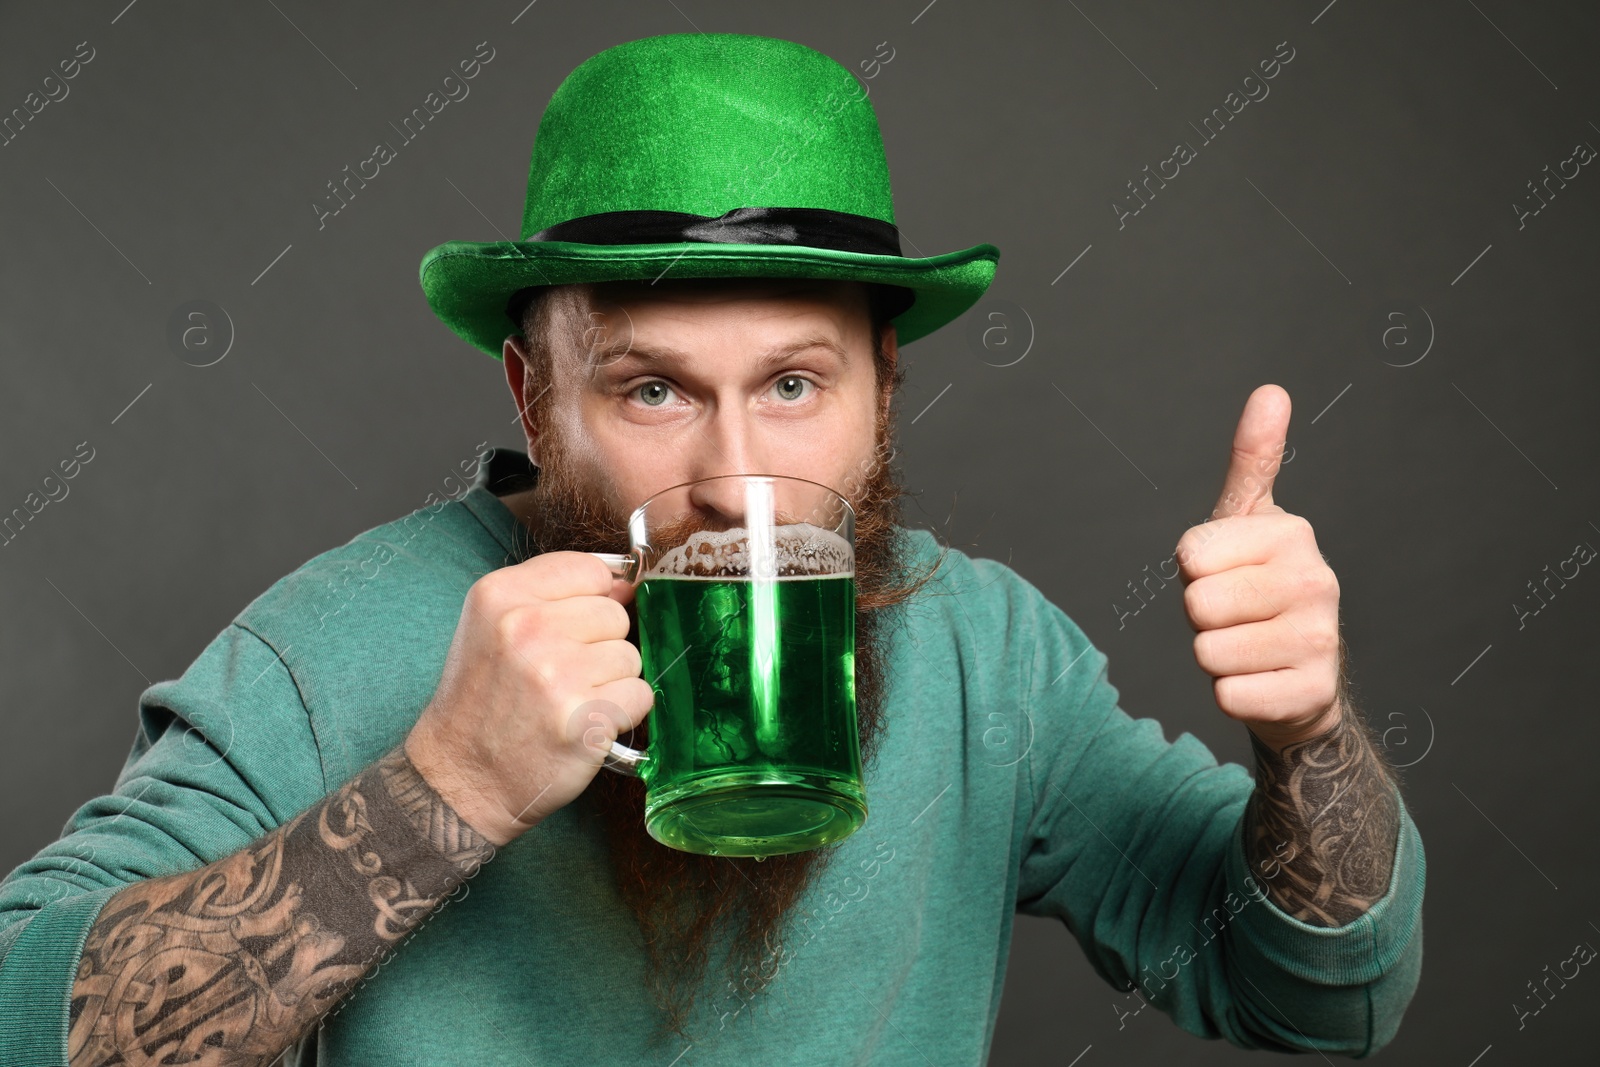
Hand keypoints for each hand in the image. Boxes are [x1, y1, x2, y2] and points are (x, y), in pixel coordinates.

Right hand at [405, 552, 653, 845]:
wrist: (460, 779)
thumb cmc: (483, 703)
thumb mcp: (493, 627)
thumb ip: (552, 594)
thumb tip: (624, 584)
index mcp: (500, 595)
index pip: (592, 570)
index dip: (592, 600)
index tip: (572, 628)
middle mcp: (527, 629)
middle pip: (615, 614)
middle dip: (599, 645)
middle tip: (560, 676)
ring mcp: (557, 675)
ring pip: (630, 656)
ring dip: (610, 682)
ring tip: (568, 701)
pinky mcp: (585, 718)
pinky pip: (640, 695)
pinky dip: (621, 713)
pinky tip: (584, 723)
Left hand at [1176, 384, 1342, 752]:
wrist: (1297, 678)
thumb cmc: (1255, 588)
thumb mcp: (1246, 521)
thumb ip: (1252, 460)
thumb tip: (1271, 390)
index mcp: (1292, 534)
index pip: (1190, 556)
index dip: (1194, 572)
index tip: (1226, 573)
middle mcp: (1317, 581)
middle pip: (1197, 605)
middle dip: (1202, 618)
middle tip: (1236, 617)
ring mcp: (1320, 641)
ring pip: (1208, 652)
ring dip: (1216, 657)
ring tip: (1249, 647)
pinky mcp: (1312, 694)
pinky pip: (1227, 696)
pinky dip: (1232, 694)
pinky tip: (1262, 682)